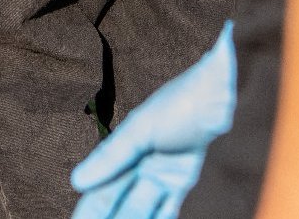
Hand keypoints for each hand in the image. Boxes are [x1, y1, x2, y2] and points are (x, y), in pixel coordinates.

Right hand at [71, 22, 236, 218]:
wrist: (221, 91)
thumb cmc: (180, 102)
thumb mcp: (141, 128)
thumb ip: (111, 156)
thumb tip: (78, 181)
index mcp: (123, 153)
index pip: (101, 191)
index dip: (91, 211)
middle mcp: (139, 166)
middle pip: (119, 203)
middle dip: (113, 215)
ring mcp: (161, 175)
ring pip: (142, 209)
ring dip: (134, 218)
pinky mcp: (182, 180)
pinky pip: (168, 208)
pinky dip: (160, 218)